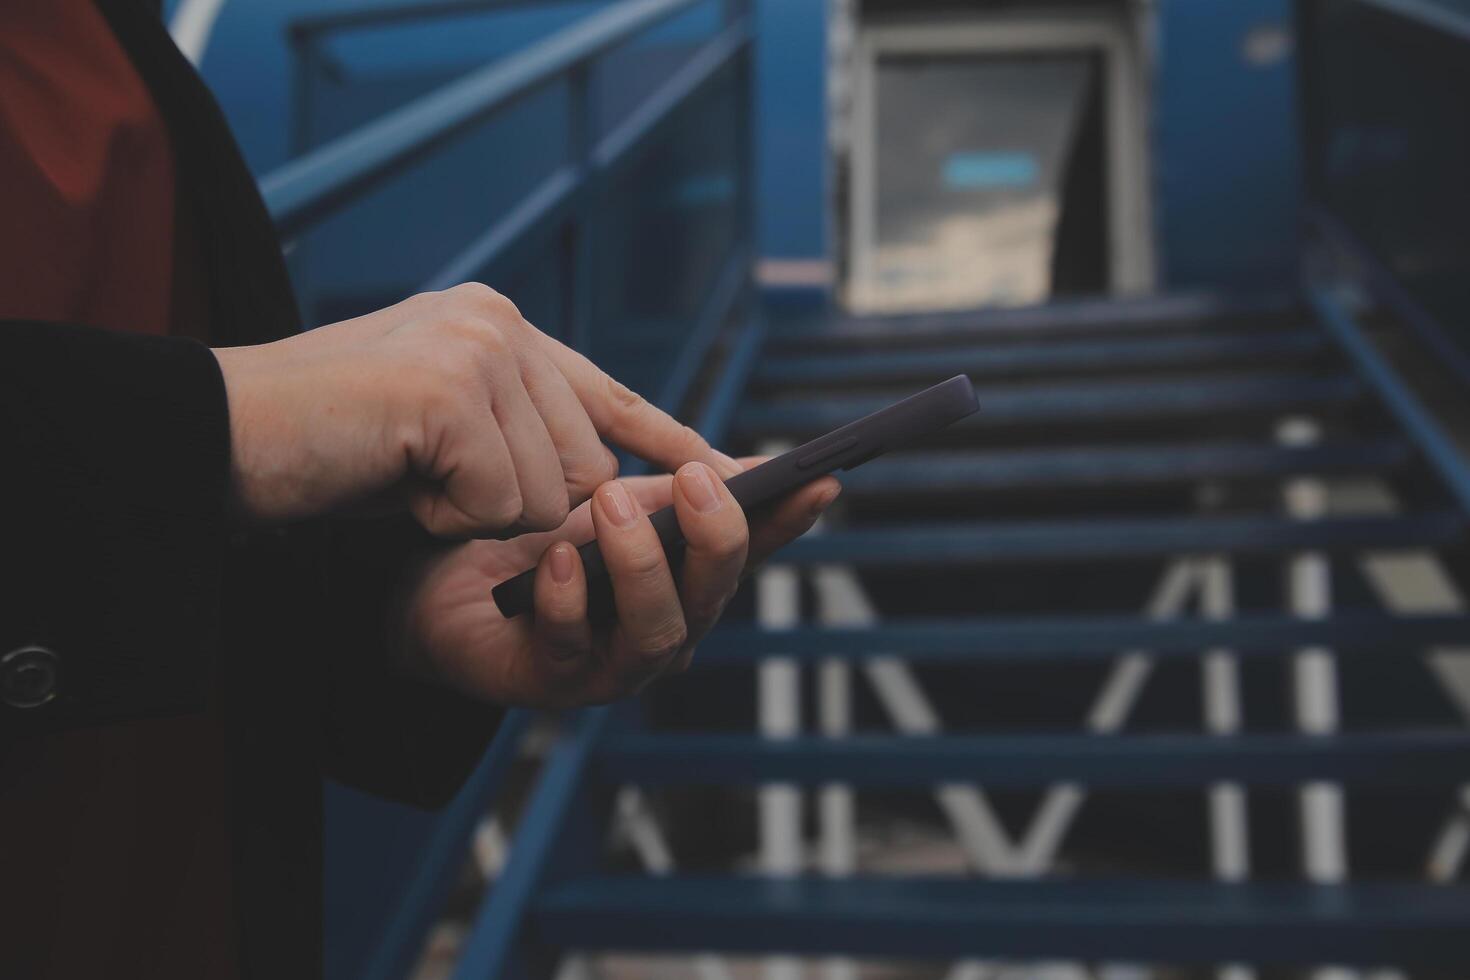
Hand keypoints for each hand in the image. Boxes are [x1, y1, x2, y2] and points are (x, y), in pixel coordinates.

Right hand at [213, 283, 737, 536]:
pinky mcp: (452, 391)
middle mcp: (496, 324)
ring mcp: (477, 350)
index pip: (606, 392)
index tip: (729, 467)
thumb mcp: (434, 432)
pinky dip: (445, 519)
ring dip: (476, 514)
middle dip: (522, 505)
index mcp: (494, 325)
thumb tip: (600, 479)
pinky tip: (393, 482)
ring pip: (550, 492)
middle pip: (584, 464)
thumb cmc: (317, 446)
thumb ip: (513, 430)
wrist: (212, 440)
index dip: (667, 438)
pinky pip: (502, 504)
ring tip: (402, 478)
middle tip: (434, 490)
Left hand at [394, 460, 839, 706]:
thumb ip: (676, 492)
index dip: (789, 522)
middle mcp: (666, 630)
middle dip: (713, 537)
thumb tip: (752, 465)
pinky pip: (571, 646)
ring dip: (642, 566)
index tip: (819, 481)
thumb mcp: (615, 502)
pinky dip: (568, 600)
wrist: (443, 582)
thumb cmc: (540, 542)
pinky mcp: (552, 680)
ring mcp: (612, 664)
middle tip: (695, 480)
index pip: (753, 550)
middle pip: (714, 595)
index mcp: (689, 581)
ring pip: (655, 631)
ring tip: (612, 503)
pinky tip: (558, 560)